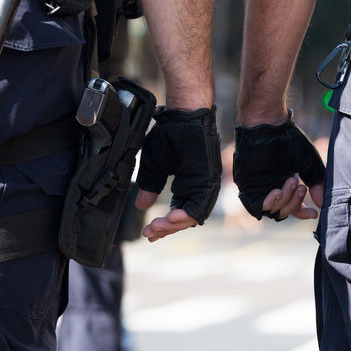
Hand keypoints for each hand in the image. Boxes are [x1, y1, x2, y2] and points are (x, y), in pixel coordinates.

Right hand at [136, 107, 221, 240]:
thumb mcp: (154, 165)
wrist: (182, 116)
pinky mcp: (209, 180)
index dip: (164, 224)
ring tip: (157, 227)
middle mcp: (199, 187)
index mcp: (188, 185)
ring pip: (194, 215)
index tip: (148, 232)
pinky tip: (171, 218)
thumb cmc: (170, 135)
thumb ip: (149, 185)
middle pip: (186, 218)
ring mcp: (205, 185)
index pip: (178, 212)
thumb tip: (141, 205)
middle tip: (149, 234)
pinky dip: (186, 215)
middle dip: (166, 229)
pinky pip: (200, 205)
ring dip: (174, 224)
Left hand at [233, 114, 325, 220]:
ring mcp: (258, 188)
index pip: (293, 207)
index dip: (303, 212)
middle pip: (283, 211)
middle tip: (300, 186)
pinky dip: (269, 203)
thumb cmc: (290, 141)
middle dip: (295, 203)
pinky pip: (256, 206)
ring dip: (284, 202)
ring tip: (291, 182)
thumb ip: (316, 184)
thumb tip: (322, 203)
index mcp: (285, 183)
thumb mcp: (309, 164)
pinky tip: (277, 192)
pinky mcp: (246, 186)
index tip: (314, 213)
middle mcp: (271, 188)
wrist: (269, 126)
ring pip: (271, 211)